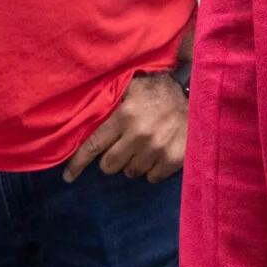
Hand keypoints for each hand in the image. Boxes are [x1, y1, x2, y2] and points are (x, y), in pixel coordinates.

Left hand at [63, 72, 186, 183]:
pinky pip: (151, 177)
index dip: (77, 163)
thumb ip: (110, 101)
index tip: (68, 176)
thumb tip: (82, 114)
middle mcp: (138, 135)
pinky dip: (151, 169)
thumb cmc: (159, 91)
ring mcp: (157, 150)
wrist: (197, 96)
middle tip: (120, 147)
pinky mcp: (173, 160)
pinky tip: (156, 153)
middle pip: (109, 166)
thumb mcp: (132, 88)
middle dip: (111, 159)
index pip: (92, 146)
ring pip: (130, 172)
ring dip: (132, 163)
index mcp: (124, 116)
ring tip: (142, 147)